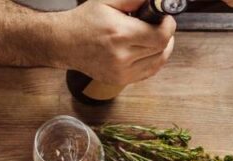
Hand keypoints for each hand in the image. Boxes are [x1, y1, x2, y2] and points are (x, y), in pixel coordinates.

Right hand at [54, 0, 175, 84]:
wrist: (64, 43)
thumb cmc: (85, 20)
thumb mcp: (107, 0)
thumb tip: (157, 0)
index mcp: (119, 34)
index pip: (161, 36)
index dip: (168, 26)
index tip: (165, 19)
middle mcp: (121, 56)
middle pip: (161, 49)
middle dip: (165, 35)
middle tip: (158, 25)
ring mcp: (121, 72)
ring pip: (158, 62)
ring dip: (161, 48)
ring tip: (153, 36)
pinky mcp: (120, 80)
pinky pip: (149, 72)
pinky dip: (153, 60)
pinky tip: (147, 49)